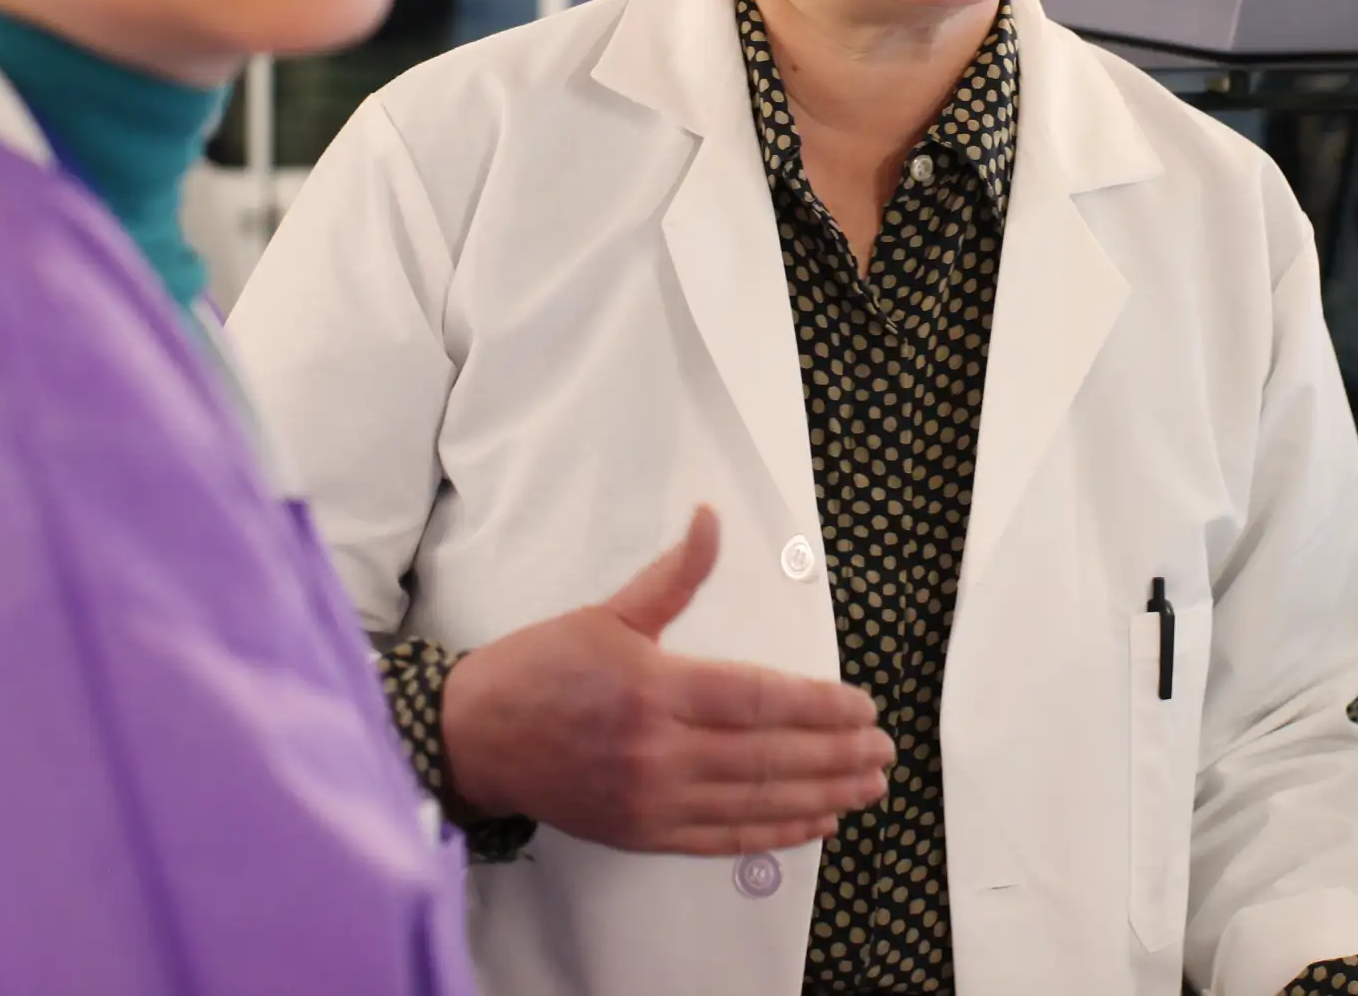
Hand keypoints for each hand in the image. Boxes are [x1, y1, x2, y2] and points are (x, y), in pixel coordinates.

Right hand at [440, 506, 892, 855]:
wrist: (475, 738)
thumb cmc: (539, 669)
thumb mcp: (609, 612)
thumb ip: (674, 575)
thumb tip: (712, 518)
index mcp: (654, 689)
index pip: (758, 699)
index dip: (818, 706)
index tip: (861, 706)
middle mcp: (658, 751)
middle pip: (769, 756)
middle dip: (835, 755)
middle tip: (882, 749)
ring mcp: (651, 799)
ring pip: (755, 801)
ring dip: (821, 796)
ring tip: (866, 786)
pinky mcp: (642, 833)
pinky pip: (723, 838)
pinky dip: (775, 833)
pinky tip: (815, 822)